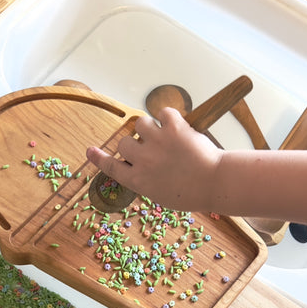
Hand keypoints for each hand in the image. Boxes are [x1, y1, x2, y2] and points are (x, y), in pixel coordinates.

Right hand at [86, 107, 222, 210]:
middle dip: (135, 143)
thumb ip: (147, 180)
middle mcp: (143, 160)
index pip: (112, 167)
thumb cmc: (192, 194)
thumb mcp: (162, 195)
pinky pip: (163, 112)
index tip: (90, 151)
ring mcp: (157, 142)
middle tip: (151, 148)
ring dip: (150, 127)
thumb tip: (140, 164)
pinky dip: (169, 116)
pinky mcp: (173, 128)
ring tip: (164, 135)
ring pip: (140, 123)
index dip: (100, 158)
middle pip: (124, 142)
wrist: (216, 183)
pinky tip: (177, 126)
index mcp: (139, 180)